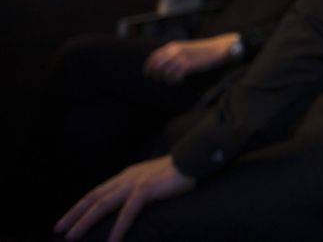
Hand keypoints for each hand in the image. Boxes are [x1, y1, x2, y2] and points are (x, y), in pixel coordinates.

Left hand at [54, 156, 194, 241]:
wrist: (195, 157)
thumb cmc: (179, 170)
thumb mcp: (154, 178)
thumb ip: (141, 188)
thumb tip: (133, 202)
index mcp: (127, 175)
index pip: (97, 192)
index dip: (80, 206)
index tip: (67, 219)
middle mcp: (127, 178)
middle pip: (94, 197)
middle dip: (74, 215)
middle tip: (59, 230)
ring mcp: (135, 183)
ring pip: (103, 204)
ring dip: (85, 222)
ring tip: (73, 237)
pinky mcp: (146, 189)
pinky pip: (127, 212)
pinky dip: (118, 228)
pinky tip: (112, 241)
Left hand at [143, 34, 238, 83]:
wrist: (218, 48)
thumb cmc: (201, 51)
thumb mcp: (185, 49)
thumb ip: (173, 54)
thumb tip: (160, 65)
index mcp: (173, 46)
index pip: (154, 56)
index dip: (149, 66)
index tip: (148, 74)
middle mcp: (175, 50)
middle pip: (157, 65)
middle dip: (155, 74)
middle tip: (159, 80)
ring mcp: (182, 57)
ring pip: (165, 72)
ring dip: (166, 79)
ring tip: (172, 81)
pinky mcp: (188, 65)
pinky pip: (175, 75)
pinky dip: (175, 80)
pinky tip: (179, 81)